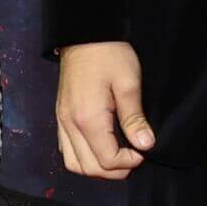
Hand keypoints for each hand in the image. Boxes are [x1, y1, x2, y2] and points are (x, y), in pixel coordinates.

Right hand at [55, 41, 153, 177]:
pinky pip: (67, 150)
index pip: (107, 160)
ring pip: (74, 164)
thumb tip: (145, 145)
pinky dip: (83, 157)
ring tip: (118, 157)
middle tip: (134, 157)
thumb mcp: (129, 83)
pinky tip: (101, 147)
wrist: (85, 34)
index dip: (130, 162)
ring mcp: (62, 122)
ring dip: (97, 168)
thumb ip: (134, 118)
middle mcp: (70, 125)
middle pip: (89, 168)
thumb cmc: (109, 54)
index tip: (144, 150)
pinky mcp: (60, 117)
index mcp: (88, 119)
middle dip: (114, 171)